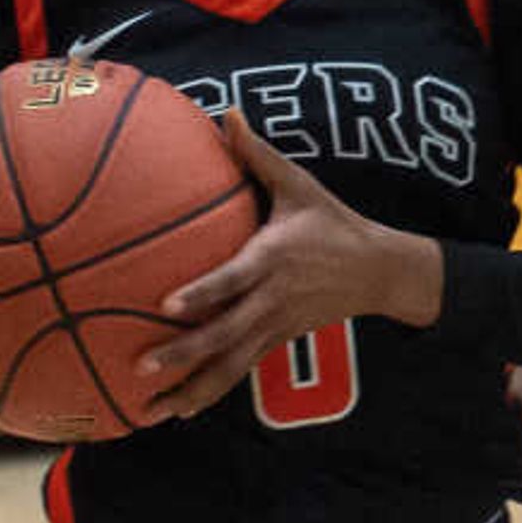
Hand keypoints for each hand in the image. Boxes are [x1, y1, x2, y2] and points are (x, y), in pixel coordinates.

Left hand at [137, 115, 442, 418]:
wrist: (380, 271)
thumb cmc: (333, 222)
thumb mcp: (300, 185)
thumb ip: (257, 153)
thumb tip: (224, 110)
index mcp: (272, 259)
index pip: (233, 280)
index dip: (203, 295)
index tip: (167, 306)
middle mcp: (272, 300)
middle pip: (225, 334)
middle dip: (183, 354)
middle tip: (141, 366)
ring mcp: (275, 327)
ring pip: (230, 366)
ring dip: (191, 391)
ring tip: (152, 411)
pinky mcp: (278, 343)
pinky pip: (239, 372)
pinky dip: (209, 394)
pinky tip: (178, 411)